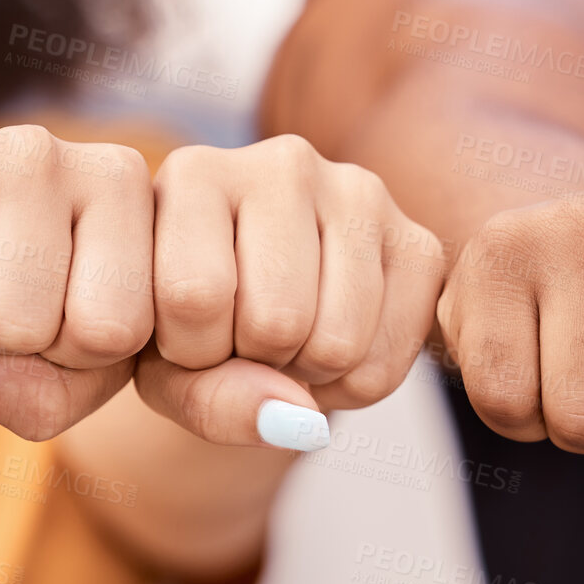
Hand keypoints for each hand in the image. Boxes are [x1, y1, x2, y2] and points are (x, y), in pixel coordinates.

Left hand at [135, 133, 446, 448]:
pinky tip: (330, 348)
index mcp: (196, 172)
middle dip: (256, 364)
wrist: (259, 308)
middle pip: (276, 320)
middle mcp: (282, 162)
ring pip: (337, 343)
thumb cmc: (193, 330)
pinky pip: (386, 362)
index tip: (188, 333)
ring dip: (307, 378)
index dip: (190, 352)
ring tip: (286, 345)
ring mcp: (360, 193)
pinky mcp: (418, 242)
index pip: (195, 294)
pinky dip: (353, 388)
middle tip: (246, 341)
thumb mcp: (165, 369)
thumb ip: (207, 401)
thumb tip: (301, 421)